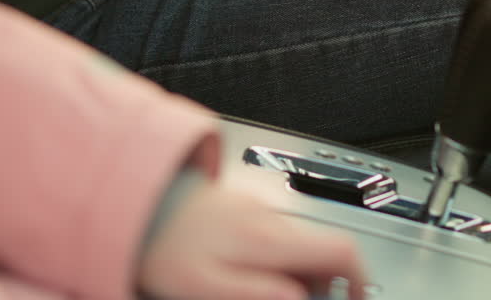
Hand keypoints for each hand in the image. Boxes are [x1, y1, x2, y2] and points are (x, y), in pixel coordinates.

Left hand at [138, 181, 365, 299]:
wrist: (132, 200)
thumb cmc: (163, 246)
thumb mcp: (210, 287)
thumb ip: (263, 293)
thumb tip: (302, 299)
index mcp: (269, 238)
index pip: (342, 251)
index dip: (358, 282)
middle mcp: (268, 217)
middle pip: (323, 251)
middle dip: (321, 284)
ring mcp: (254, 208)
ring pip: (296, 244)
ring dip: (294, 272)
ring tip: (258, 288)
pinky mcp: (238, 207)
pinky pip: (272, 236)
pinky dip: (272, 258)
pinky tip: (242, 272)